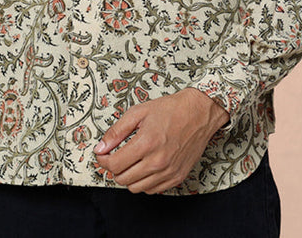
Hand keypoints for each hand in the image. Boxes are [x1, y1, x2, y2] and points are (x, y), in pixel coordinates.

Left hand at [94, 87, 229, 193]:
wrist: (200, 112)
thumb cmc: (171, 109)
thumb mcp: (139, 112)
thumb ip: (117, 131)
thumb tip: (101, 147)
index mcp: (146, 143)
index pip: (114, 165)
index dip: (103, 160)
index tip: (103, 154)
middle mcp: (157, 161)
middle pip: (123, 179)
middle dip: (115, 168)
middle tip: (116, 156)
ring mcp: (168, 172)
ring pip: (136, 188)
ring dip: (129, 177)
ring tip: (132, 161)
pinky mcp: (177, 177)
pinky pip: (152, 190)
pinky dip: (144, 182)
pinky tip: (145, 167)